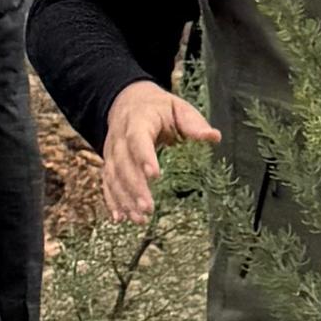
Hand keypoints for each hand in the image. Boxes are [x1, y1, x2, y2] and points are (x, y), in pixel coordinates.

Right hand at [101, 80, 219, 219]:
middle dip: (134, 187)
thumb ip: (194, 123)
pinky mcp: (110, 163)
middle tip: (148, 208)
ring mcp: (112, 152)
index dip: (144, 157)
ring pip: (113, 176)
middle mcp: (119, 137)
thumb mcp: (178, 108)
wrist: (129, 101)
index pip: (138, 139)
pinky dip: (112, 200)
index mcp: (138, 121)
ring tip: (139, 219)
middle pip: (123, 163)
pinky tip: (120, 218)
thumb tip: (214, 137)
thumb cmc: (159, 108)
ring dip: (124, 199)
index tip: (155, 175)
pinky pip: (107, 182)